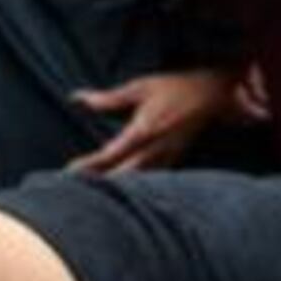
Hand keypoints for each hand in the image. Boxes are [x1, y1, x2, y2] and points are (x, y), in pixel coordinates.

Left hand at [66, 67, 244, 175]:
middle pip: (121, 177)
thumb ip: (108, 98)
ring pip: (136, 183)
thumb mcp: (139, 87)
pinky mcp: (172, 162)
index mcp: (144, 131)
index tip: (69, 173)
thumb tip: (77, 98)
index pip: (110, 156)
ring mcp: (165, 159)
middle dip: (98, 185)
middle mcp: (155, 150)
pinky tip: (119, 188)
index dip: (88, 167)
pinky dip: (132, 185)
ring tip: (92, 193)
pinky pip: (149, 180)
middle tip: (74, 189)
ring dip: (115, 187)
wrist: (211, 96)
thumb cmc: (173, 88)